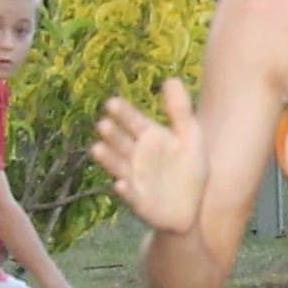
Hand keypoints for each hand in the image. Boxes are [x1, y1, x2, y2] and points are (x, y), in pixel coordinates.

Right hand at [92, 78, 206, 235]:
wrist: (190, 209)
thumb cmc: (189, 171)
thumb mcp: (190, 138)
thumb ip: (180, 110)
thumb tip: (172, 78)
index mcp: (149, 137)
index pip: (133, 121)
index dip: (123, 113)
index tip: (111, 103)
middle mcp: (136, 156)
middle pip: (121, 142)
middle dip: (113, 134)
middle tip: (104, 124)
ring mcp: (134, 178)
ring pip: (118, 166)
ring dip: (108, 158)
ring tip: (97, 148)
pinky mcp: (138, 201)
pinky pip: (131, 195)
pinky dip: (126, 191)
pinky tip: (121, 185)